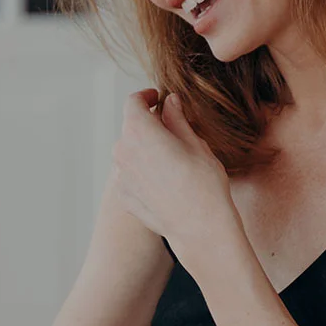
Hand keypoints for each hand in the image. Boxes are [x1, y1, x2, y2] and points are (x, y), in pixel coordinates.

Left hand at [112, 89, 235, 255]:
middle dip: (148, 124)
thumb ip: (177, 119)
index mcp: (139, 131)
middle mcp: (123, 151)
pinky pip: (130, 175)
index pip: (133, 102)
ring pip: (129, 152)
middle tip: (173, 129)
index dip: (146, 96)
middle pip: (130, 127)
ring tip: (171, 158)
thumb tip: (170, 102)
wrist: (200, 229)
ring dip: (145, 148)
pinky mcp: (124, 196)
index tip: (157, 98)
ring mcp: (121, 176)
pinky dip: (143, 171)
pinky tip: (165, 181)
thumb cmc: (204, 185)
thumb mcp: (196, 144)